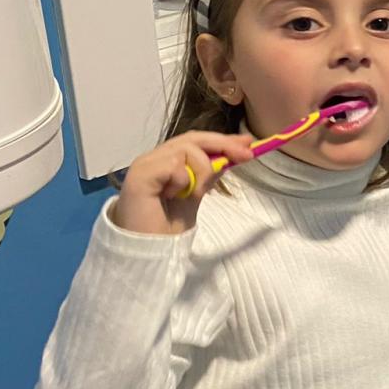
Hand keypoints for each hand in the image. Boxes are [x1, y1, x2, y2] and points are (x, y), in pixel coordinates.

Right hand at [113, 131, 257, 235]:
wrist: (148, 249)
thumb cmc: (167, 226)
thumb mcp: (196, 195)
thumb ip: (208, 175)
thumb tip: (229, 156)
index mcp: (166, 162)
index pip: (196, 142)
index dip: (222, 141)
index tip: (247, 143)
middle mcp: (155, 158)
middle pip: (193, 139)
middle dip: (223, 145)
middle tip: (246, 155)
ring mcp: (146, 164)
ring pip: (186, 149)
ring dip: (202, 171)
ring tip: (194, 194)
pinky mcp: (141, 174)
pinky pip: (173, 165)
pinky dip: (182, 180)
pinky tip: (173, 196)